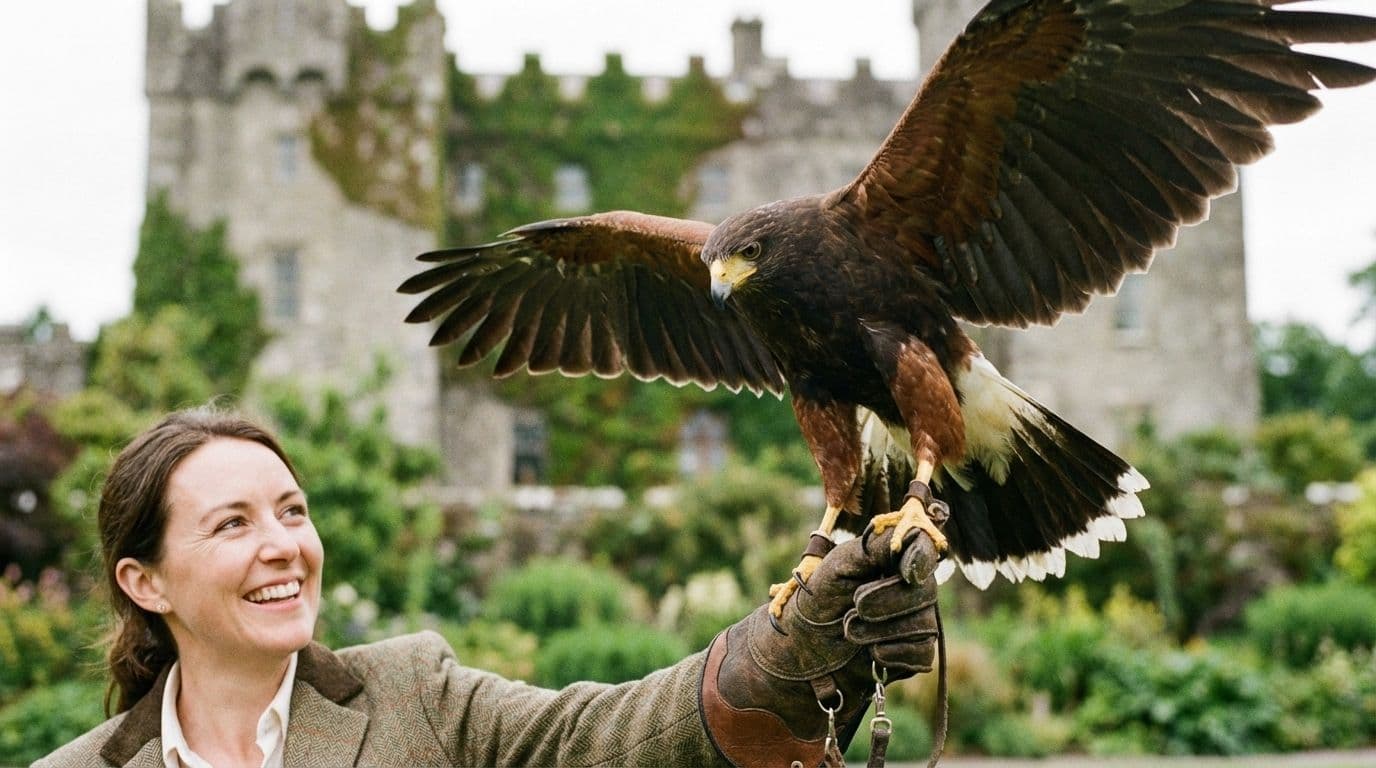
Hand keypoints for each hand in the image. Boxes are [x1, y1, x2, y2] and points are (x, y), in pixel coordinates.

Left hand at [700, 528, 939, 766]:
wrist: (801, 648)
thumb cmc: (817, 599)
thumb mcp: (838, 565)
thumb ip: (875, 546)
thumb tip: (916, 535)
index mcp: (892, 558)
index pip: (924, 546)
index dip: (922, 556)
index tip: (907, 571)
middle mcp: (910, 586)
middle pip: (925, 591)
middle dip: (888, 602)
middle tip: (855, 608)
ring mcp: (916, 619)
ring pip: (925, 625)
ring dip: (882, 631)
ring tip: (850, 631)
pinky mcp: (914, 653)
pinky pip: (923, 653)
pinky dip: (894, 654)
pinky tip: (871, 653)